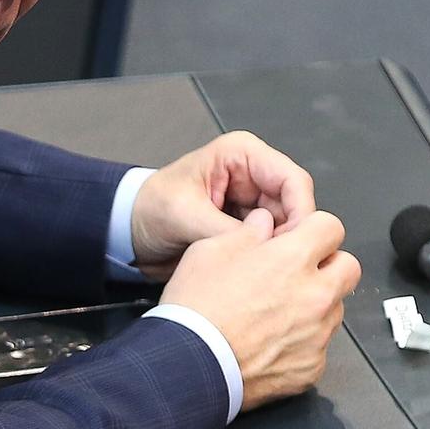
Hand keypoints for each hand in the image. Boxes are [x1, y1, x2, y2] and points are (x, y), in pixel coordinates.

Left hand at [129, 131, 315, 280]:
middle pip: (295, 207)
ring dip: (277, 250)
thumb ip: (223, 230)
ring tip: (266, 272)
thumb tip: (260, 249)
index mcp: (241, 155)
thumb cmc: (147, 209)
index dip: (301, 213)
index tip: (297, 243)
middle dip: (290, 237)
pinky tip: (256, 273)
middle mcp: (252, 176)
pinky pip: (270, 244)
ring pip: (287, 229)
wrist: (128, 231)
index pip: (292, 180)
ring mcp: (251, 203)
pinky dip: (266, 258)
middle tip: (280, 265)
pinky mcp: (247, 228)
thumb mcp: (183, 215)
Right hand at [160, 208, 360, 410]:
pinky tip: (271, 342)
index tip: (301, 238)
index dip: (314, 229)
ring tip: (277, 312)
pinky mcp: (312, 367)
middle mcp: (315, 295)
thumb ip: (247, 233)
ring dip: (317, 304)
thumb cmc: (196, 311)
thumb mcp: (210, 251)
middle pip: (349, 267)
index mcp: (293, 260)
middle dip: (328, 265)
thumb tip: (263, 225)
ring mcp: (317, 334)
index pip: (332, 227)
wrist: (190, 366)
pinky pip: (319, 346)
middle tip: (299, 272)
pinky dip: (302, 342)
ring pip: (336, 308)